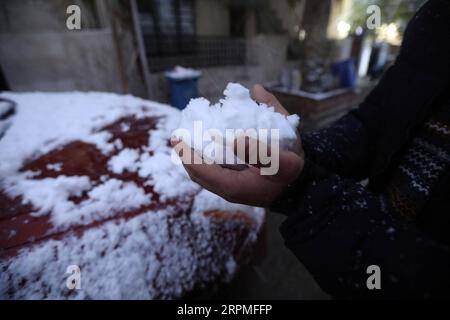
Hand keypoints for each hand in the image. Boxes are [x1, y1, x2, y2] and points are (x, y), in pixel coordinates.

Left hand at [171, 84, 304, 206]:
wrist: (298, 184)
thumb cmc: (290, 173)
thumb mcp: (281, 162)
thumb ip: (261, 148)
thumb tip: (240, 125)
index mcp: (234, 187)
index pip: (201, 172)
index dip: (187, 155)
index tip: (177, 138)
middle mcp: (227, 189)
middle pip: (197, 173)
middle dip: (185, 154)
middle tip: (177, 135)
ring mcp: (229, 186)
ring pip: (203, 172)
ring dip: (192, 155)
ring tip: (184, 138)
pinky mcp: (233, 181)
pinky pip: (211, 169)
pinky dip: (203, 156)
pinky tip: (202, 141)